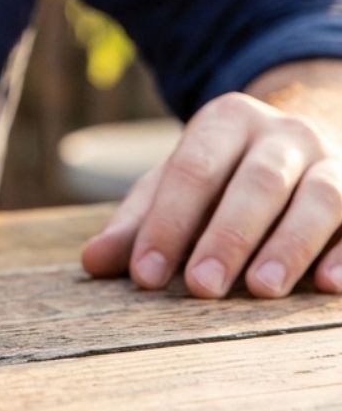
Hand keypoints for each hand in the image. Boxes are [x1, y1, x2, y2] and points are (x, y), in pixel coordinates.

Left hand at [81, 87, 341, 298]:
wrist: (303, 144)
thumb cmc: (224, 176)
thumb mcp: (177, 187)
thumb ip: (138, 223)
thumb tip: (93, 262)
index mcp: (226, 120)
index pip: (191, 171)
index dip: (167, 223)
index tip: (146, 275)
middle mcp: (283, 134)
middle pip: (255, 182)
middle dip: (226, 236)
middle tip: (201, 286)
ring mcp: (333, 160)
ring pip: (318, 197)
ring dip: (289, 245)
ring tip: (260, 290)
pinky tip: (329, 286)